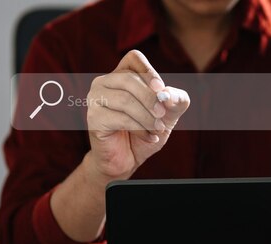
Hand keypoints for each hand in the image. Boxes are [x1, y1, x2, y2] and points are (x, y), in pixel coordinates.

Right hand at [86, 50, 189, 180]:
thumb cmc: (145, 131)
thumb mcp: (168, 114)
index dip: (149, 71)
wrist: (128, 159)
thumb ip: (176, 99)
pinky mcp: (93, 118)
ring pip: (125, 100)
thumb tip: (168, 94)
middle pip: (129, 79)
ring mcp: (95, 99)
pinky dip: (140, 129)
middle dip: (151, 99)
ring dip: (147, 117)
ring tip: (157, 130)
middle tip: (163, 115)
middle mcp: (104, 83)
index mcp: (121, 75)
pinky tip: (148, 138)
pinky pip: (120, 119)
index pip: (133, 58)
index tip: (161, 89)